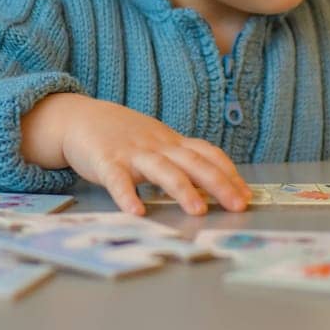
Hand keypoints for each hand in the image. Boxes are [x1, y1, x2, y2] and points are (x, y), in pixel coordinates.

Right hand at [21, 93, 251, 215]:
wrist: (82, 117)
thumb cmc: (124, 136)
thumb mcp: (157, 143)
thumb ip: (180, 161)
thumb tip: (212, 186)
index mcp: (171, 143)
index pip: (207, 154)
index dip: (228, 173)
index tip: (246, 194)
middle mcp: (157, 146)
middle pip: (193, 162)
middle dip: (218, 183)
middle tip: (238, 205)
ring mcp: (133, 153)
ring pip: (162, 170)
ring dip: (182, 190)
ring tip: (198, 211)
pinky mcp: (106, 161)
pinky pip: (118, 180)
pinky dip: (127, 195)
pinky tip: (136, 212)